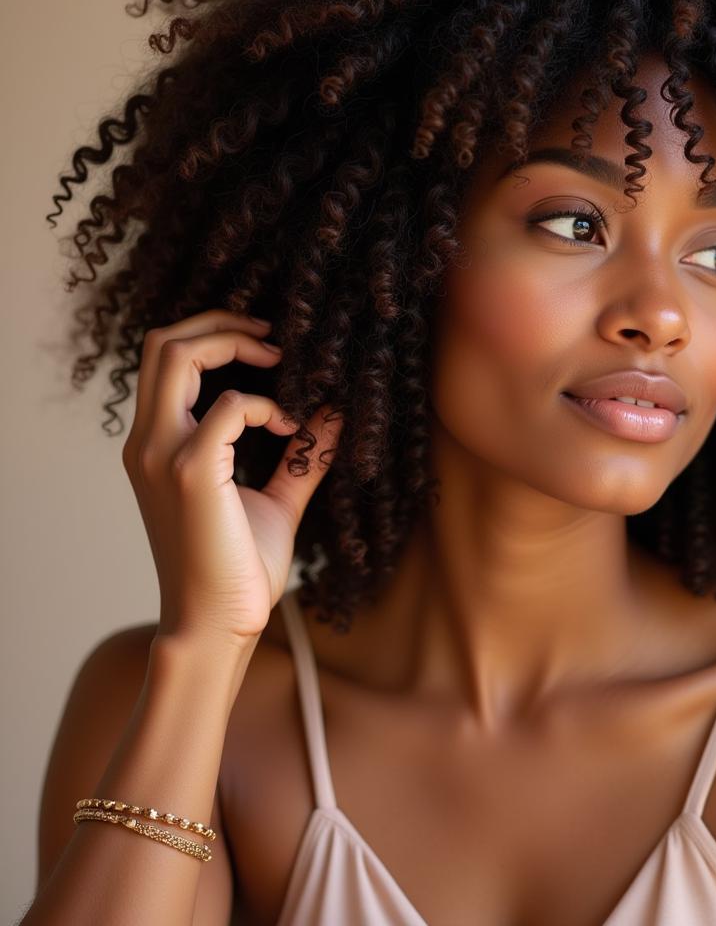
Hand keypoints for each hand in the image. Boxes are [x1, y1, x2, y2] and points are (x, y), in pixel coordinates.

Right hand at [120, 309, 341, 643]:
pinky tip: (291, 427)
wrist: (218, 626)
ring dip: (234, 342)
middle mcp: (148, 442)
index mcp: (157, 444)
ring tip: (281, 359)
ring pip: (175, 354)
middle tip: (274, 335)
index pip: (165, 358)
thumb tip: (335, 413)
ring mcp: (162, 454)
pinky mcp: (190, 472)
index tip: (270, 344)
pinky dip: (265, 404)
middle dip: (222, 322)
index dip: (215, 334)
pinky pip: (228, 407)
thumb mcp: (276, 499)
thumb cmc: (238, 568)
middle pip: (162, 341)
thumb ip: (300, 456)